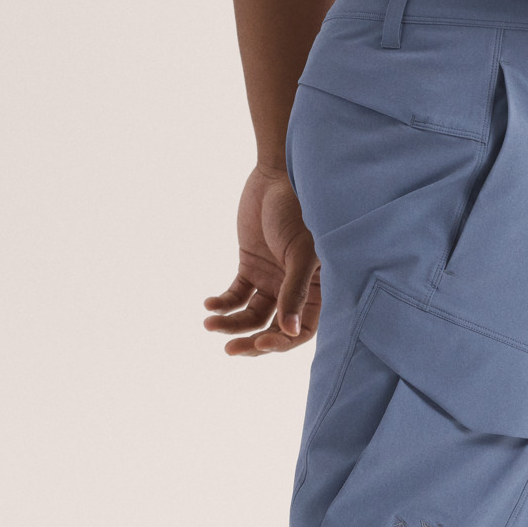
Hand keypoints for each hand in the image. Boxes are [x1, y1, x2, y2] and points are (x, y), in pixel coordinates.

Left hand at [202, 165, 320, 355]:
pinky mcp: (250, 267)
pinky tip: (209, 305)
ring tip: (210, 324)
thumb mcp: (301, 252)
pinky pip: (236, 295)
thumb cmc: (299, 210)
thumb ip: (296, 291)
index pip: (301, 330)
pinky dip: (222, 302)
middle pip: (274, 328)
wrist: (276, 176)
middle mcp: (295, 289)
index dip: (282, 341)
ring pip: (251, 316)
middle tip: (230, 351)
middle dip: (252, 341)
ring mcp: (272, 279)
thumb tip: (289, 332)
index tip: (260, 342)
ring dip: (231, 324)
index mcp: (318, 289)